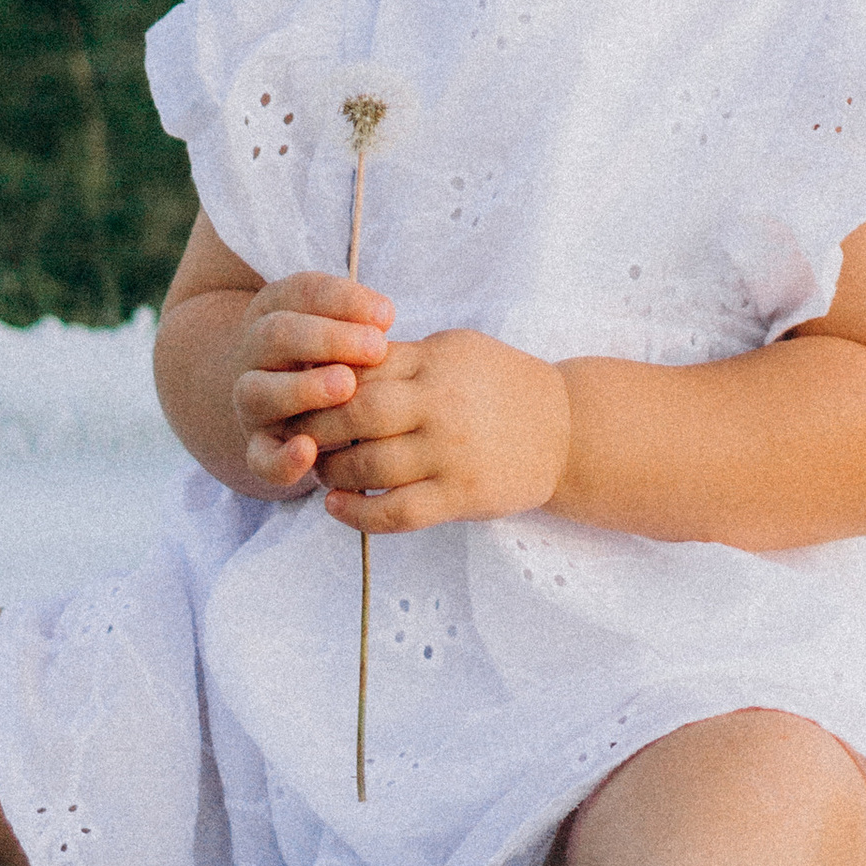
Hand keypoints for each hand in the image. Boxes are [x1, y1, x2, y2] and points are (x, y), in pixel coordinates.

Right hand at [228, 270, 395, 494]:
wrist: (282, 395)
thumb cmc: (332, 352)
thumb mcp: (340, 323)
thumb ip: (357, 317)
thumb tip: (383, 317)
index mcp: (276, 310)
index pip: (302, 293)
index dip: (343, 301)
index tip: (388, 316)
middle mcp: (256, 354)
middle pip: (277, 336)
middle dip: (327, 339)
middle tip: (376, 347)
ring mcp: (253, 402)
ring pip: (258, 393)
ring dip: (303, 388)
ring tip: (347, 386)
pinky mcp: (259, 447)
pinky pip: (259, 457)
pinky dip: (280, 457)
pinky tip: (309, 451)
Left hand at [295, 331, 573, 532]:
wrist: (566, 429)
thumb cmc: (500, 384)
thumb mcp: (455, 350)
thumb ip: (402, 356)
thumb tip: (334, 363)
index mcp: (435, 361)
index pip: (359, 366)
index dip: (321, 381)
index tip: (300, 394)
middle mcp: (441, 404)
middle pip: (355, 413)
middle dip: (316, 427)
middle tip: (299, 436)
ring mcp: (451, 453)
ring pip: (369, 465)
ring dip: (331, 472)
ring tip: (321, 470)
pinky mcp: (462, 495)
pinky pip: (397, 512)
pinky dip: (358, 514)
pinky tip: (337, 506)